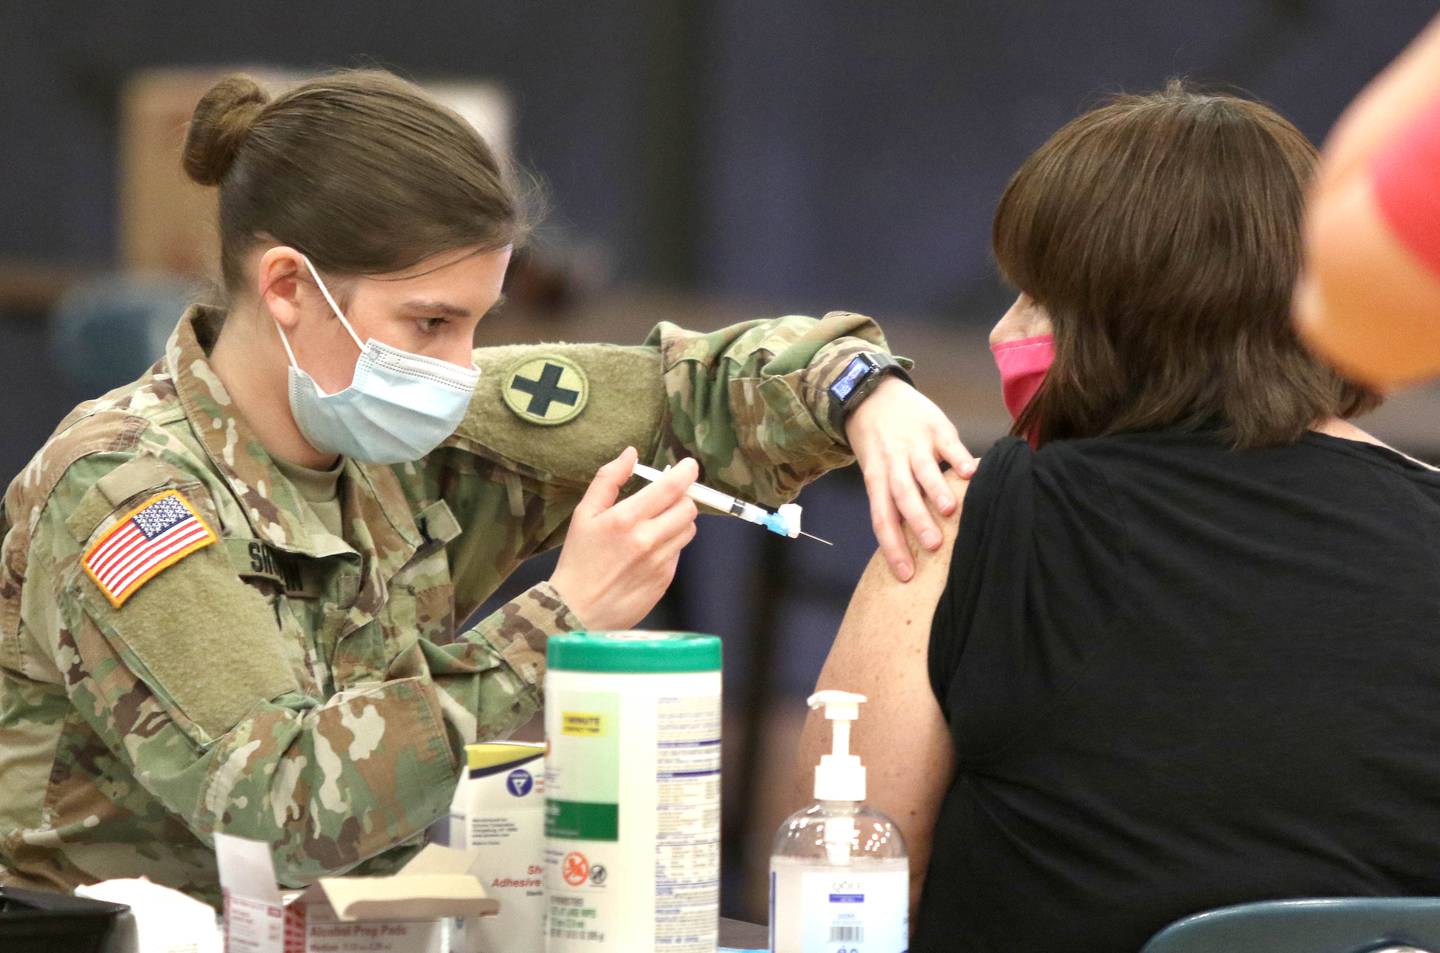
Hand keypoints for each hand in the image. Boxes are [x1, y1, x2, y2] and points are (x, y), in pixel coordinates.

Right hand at [550, 448, 699, 629]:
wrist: (576, 610)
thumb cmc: (578, 559)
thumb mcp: (584, 514)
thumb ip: (608, 479)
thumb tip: (631, 453)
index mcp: (626, 519)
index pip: (672, 488)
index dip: (687, 472)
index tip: (689, 465)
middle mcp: (648, 539)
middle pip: (688, 508)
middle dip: (682, 497)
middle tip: (667, 498)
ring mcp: (660, 562)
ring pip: (688, 530)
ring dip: (678, 521)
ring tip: (657, 523)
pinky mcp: (665, 580)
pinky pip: (679, 553)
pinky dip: (670, 544)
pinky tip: (649, 550)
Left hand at [845, 378, 975, 581]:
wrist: (870, 391)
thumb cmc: (875, 442)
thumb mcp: (874, 469)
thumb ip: (892, 498)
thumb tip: (911, 540)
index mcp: (876, 477)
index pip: (881, 517)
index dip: (893, 547)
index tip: (906, 574)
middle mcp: (893, 462)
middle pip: (902, 494)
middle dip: (917, 521)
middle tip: (933, 545)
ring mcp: (914, 443)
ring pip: (924, 469)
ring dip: (937, 490)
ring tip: (950, 511)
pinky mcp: (935, 426)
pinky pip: (948, 444)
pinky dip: (959, 458)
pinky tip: (971, 473)